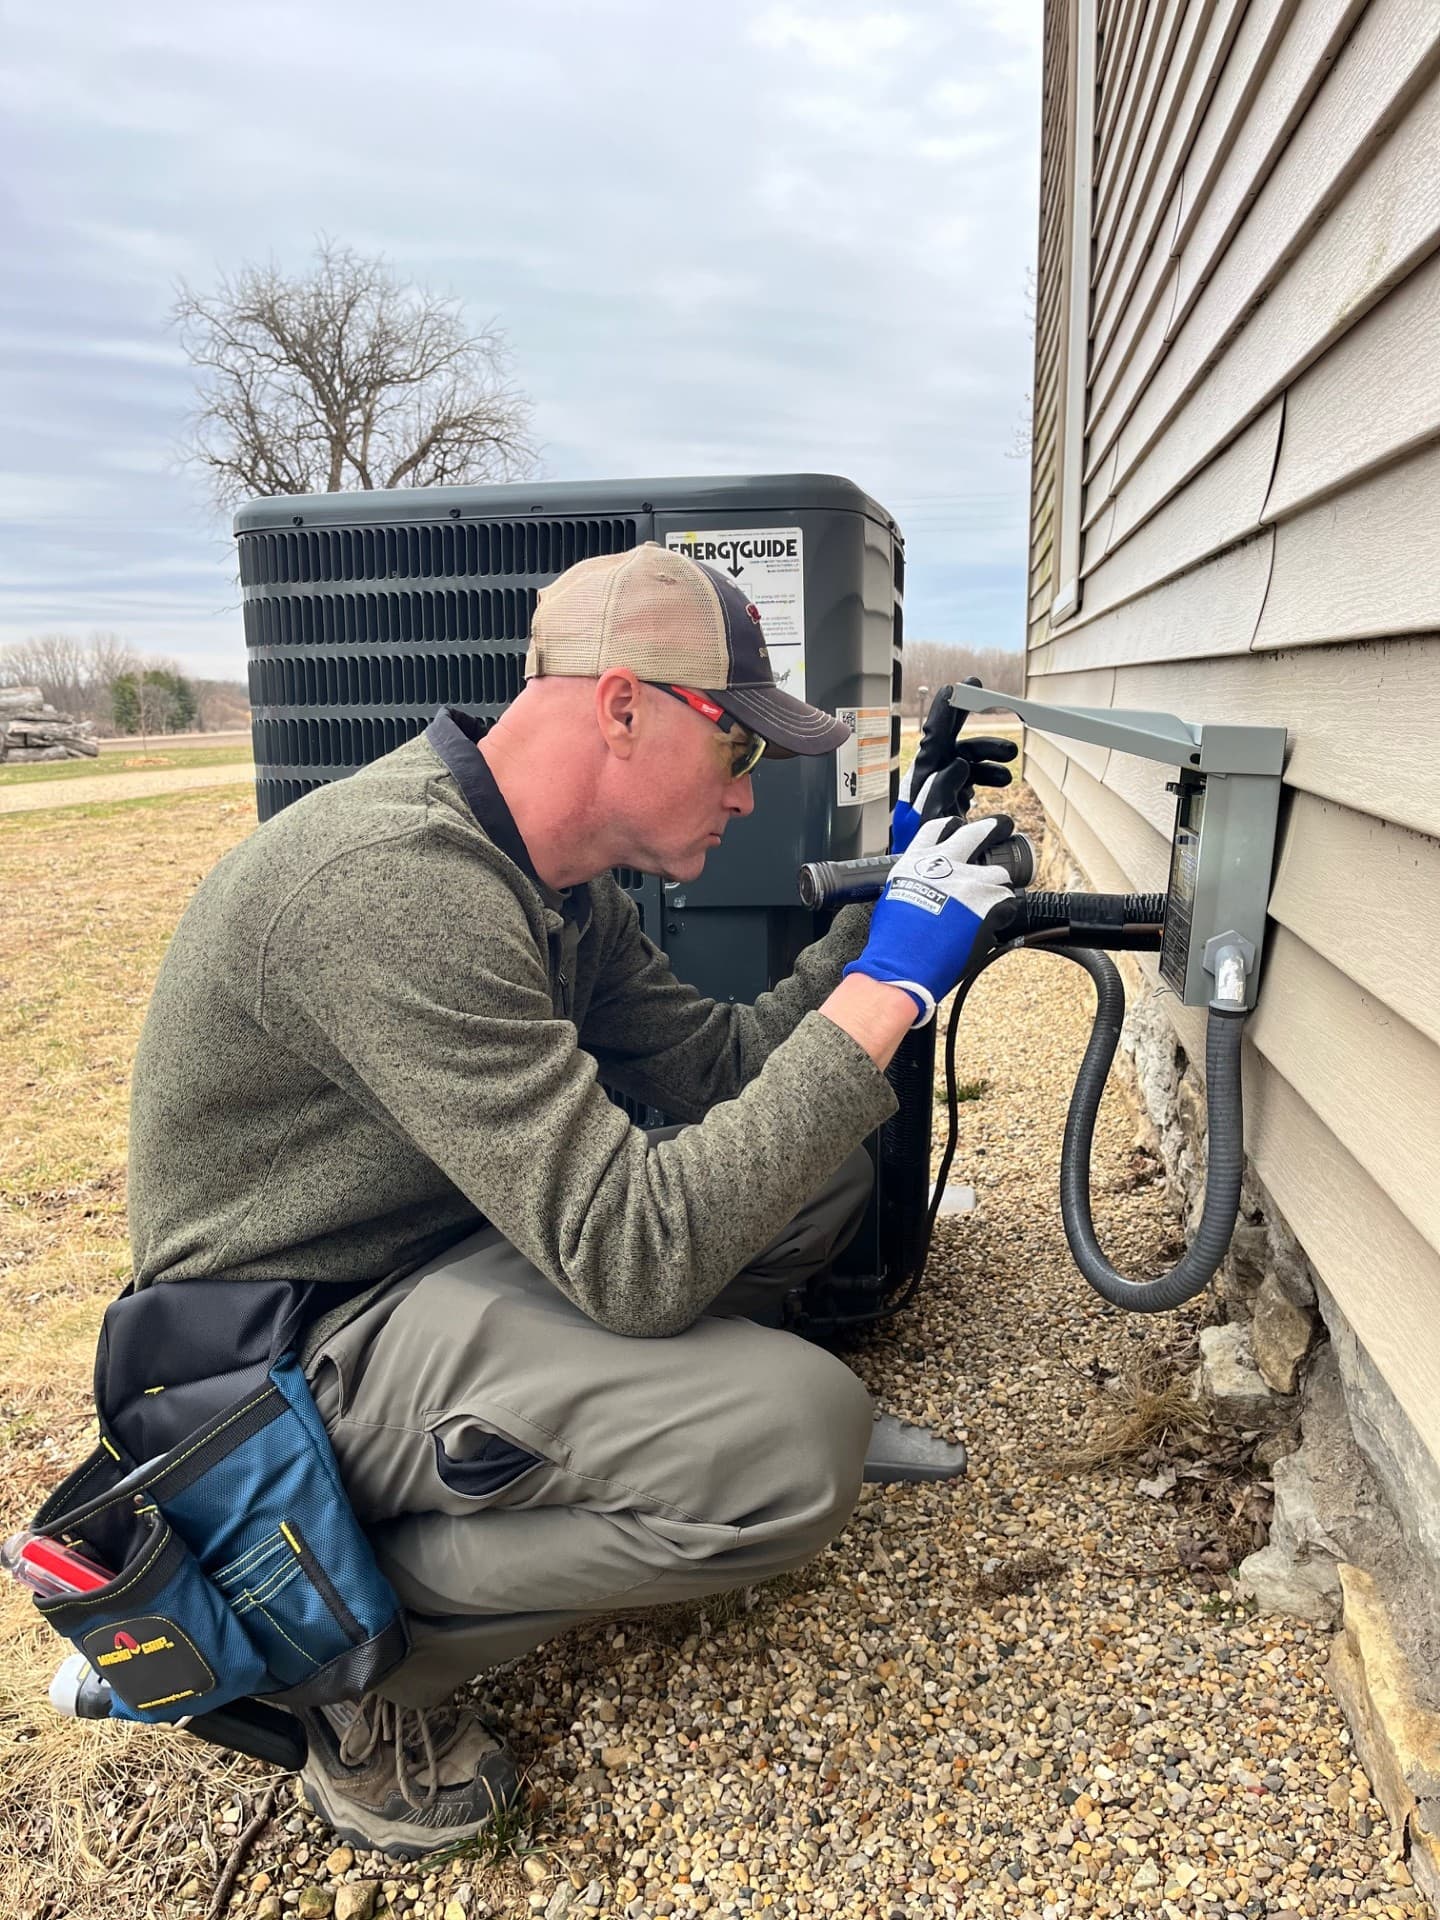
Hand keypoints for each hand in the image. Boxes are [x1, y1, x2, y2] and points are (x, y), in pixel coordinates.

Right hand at [843, 815, 1020, 1025]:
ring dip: (999, 887)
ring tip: (994, 903)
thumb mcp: (892, 898)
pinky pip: (1009, 904)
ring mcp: (970, 883)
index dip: (952, 826)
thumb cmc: (891, 941)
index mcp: (917, 862)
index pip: (937, 829)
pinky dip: (1005, 914)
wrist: (902, 965)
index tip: (960, 826)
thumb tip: (921, 890)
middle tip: (1003, 826)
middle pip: (977, 834)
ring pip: (1000, 874)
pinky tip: (994, 925)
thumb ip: (913, 884)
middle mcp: (945, 865)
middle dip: (994, 827)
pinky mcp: (988, 905)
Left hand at [890, 679, 1018, 854]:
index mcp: (923, 781)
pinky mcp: (953, 801)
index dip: (947, 710)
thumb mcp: (933, 824)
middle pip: (951, 739)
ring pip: (967, 759)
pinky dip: (988, 775)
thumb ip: (943, 792)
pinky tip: (1003, 780)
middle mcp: (930, 780)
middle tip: (983, 693)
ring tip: (1011, 761)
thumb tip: (957, 764)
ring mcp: (941, 789)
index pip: (935, 737)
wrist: (929, 884)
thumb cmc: (927, 854)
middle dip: (970, 718)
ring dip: (989, 755)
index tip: (958, 686)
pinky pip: (972, 778)